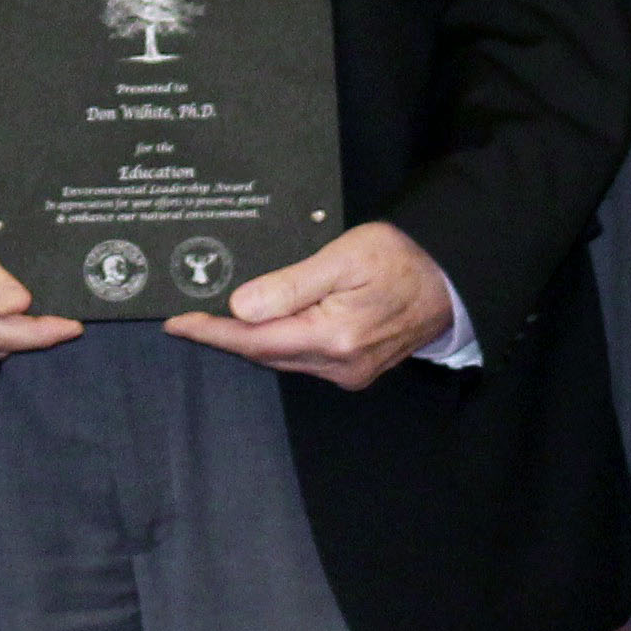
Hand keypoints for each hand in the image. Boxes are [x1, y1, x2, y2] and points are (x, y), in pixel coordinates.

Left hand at [163, 221, 454, 389]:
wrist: (452, 278)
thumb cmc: (402, 258)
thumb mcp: (343, 257)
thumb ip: (290, 285)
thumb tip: (240, 307)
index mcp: (334, 338)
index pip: (255, 340)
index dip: (213, 332)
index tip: (178, 322)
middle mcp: (340, 366)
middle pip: (264, 354)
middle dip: (224, 336)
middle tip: (188, 315)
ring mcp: (349, 373)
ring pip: (282, 358)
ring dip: (249, 340)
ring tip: (215, 318)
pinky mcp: (356, 370)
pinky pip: (302, 359)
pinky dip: (276, 343)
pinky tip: (262, 325)